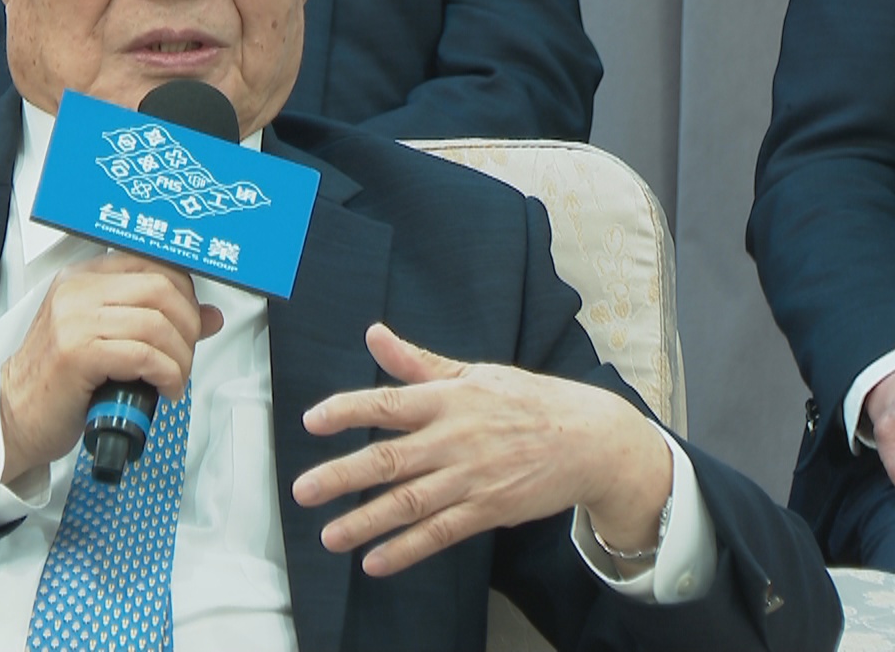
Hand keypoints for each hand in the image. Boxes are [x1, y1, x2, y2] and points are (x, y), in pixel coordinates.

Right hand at [0, 253, 223, 483]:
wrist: (15, 416)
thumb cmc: (58, 382)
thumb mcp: (108, 340)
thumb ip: (154, 321)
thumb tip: (208, 316)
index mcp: (83, 279)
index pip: (152, 263)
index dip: (185, 293)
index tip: (193, 321)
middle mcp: (77, 292)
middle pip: (161, 288)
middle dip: (188, 326)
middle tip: (185, 355)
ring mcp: (74, 320)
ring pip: (156, 323)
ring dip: (180, 357)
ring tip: (175, 378)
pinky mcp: (77, 352)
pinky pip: (143, 354)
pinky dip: (166, 374)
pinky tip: (165, 388)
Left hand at [292, 323, 671, 576]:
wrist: (591, 439)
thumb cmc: (527, 401)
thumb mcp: (474, 373)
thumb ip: (417, 362)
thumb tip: (374, 334)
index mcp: (449, 399)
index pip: (388, 404)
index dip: (348, 410)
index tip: (311, 420)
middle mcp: (455, 439)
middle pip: (390, 460)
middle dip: (342, 476)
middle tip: (303, 490)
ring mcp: (471, 478)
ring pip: (409, 503)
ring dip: (365, 521)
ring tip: (329, 536)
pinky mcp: (488, 510)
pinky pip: (440, 533)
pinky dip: (406, 549)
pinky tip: (375, 561)